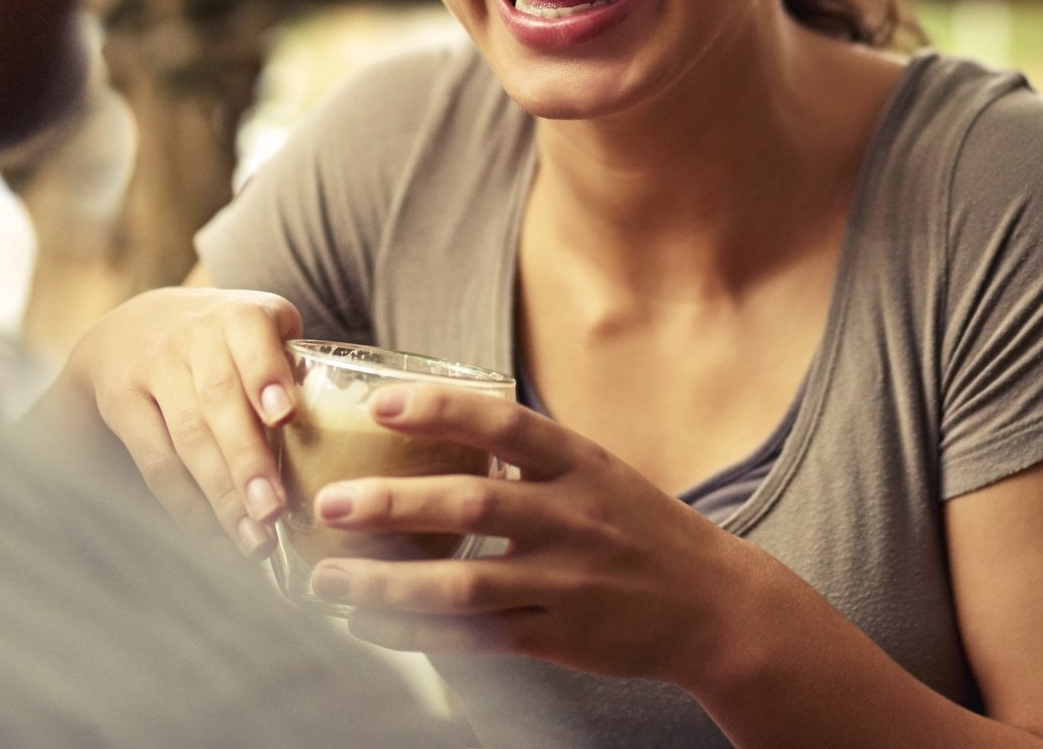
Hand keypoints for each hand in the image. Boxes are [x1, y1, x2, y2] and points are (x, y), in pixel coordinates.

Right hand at [55, 287, 302, 556]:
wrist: (133, 325)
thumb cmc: (223, 341)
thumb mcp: (259, 331)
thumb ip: (295, 369)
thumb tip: (341, 436)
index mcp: (240, 315)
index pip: (252, 337)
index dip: (266, 375)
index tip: (285, 415)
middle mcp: (194, 335)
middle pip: (220, 400)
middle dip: (248, 460)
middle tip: (274, 511)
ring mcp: (154, 367)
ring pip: (187, 436)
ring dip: (221, 495)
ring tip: (255, 539)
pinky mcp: (121, 400)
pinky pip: (154, 459)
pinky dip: (186, 503)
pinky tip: (214, 535)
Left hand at [305, 384, 751, 687]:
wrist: (714, 606)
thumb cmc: (640, 525)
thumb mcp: (598, 470)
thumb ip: (530, 454)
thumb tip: (445, 420)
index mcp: (581, 464)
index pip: (504, 425)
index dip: (441, 410)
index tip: (382, 402)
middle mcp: (573, 518)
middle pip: (472, 505)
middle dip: (394, 503)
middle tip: (329, 501)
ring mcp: (565, 583)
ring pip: (464, 586)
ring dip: (389, 582)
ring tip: (327, 577)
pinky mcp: (559, 639)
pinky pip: (477, 640)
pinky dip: (419, 634)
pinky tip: (370, 625)